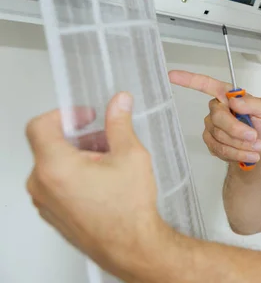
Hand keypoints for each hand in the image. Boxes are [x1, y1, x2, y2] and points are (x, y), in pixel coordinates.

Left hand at [25, 92, 170, 280]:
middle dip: (79, 138)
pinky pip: (55, 185)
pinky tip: (102, 182)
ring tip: (108, 164)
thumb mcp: (130, 155)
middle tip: (106, 141)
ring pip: (53, 166)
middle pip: (50, 146)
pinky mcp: (52, 214)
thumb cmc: (128, 209)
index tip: (84, 118)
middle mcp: (41, 185)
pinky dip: (74, 176)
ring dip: (78, 157)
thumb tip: (118, 103)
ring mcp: (44, 202)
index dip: (63, 115)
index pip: (40, 126)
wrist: (132, 246)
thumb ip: (119, 124)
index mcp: (55, 166)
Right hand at [168, 70, 260, 164]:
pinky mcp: (211, 142)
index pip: (206, 85)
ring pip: (220, 136)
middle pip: (218, 117)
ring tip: (256, 146)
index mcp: (228, 96)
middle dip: (237, 129)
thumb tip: (234, 101)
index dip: (189, 80)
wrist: (259, 149)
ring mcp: (211, 126)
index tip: (172, 75)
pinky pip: (220, 149)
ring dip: (241, 144)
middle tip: (254, 136)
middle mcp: (216, 108)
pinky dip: (237, 153)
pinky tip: (248, 154)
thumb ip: (254, 103)